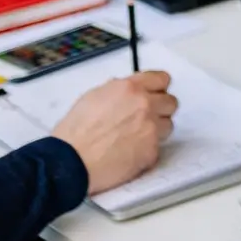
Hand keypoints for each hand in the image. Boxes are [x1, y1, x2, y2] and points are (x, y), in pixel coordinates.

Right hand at [51, 71, 177, 194]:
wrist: (69, 161)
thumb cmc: (74, 133)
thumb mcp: (93, 97)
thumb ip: (119, 91)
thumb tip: (130, 92)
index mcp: (130, 88)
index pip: (161, 79)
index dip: (158, 88)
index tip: (156, 94)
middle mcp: (144, 104)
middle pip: (170, 102)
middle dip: (159, 110)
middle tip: (144, 119)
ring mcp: (151, 128)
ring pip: (167, 125)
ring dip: (155, 131)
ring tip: (134, 139)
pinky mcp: (151, 150)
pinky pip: (158, 147)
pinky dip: (147, 150)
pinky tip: (129, 153)